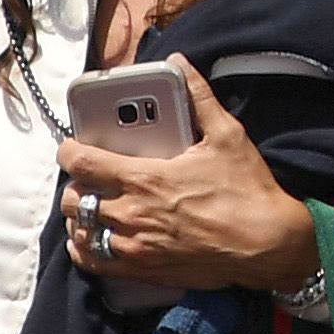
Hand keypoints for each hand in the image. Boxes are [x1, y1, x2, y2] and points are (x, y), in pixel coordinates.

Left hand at [59, 61, 316, 294]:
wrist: (264, 244)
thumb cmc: (247, 190)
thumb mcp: (226, 135)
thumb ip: (198, 97)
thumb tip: (180, 64)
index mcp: (143, 179)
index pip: (81, 163)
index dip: (68, 150)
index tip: (70, 145)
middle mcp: (129, 214)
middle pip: (73, 198)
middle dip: (75, 183)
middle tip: (90, 176)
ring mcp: (130, 245)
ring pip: (78, 230)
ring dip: (79, 215)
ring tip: (92, 204)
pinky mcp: (137, 269)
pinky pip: (90, 261)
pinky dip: (83, 247)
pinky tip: (92, 236)